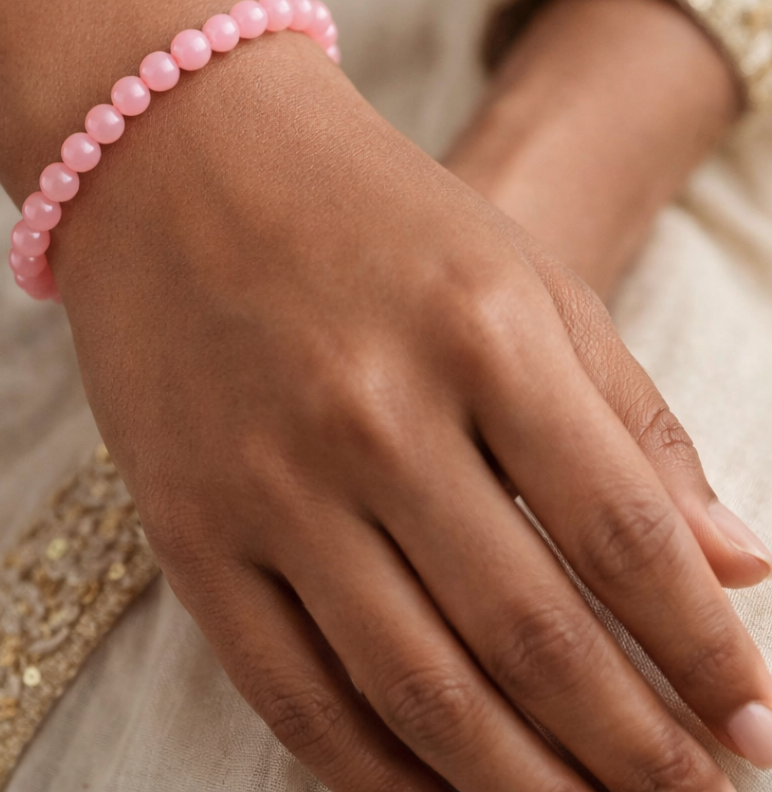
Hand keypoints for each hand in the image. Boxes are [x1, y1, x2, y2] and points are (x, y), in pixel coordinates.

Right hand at [53, 30, 771, 791]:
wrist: (174, 159)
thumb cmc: (363, 208)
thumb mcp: (515, 271)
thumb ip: (624, 417)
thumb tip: (738, 564)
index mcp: (479, 332)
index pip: (625, 536)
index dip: (705, 654)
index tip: (755, 727)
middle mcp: (374, 415)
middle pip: (532, 636)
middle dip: (636, 750)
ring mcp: (269, 481)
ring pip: (417, 691)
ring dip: (522, 787)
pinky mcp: (188, 527)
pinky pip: (292, 692)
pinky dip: (379, 774)